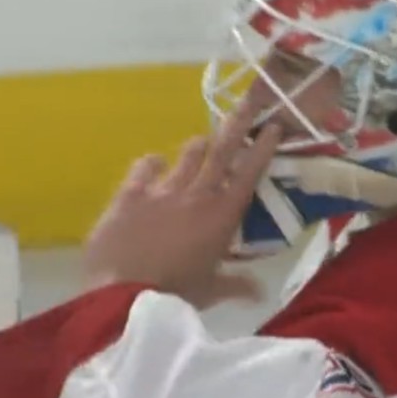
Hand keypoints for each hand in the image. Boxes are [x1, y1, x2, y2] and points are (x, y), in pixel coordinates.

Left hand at [82, 104, 280, 309]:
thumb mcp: (210, 291)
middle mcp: (197, 194)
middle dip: (237, 124)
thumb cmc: (174, 295)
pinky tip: (154, 162)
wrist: (122, 295)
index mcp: (222, 216)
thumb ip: (236, 285)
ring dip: (198, 147)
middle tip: (248, 102)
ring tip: (203, 143)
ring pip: (188, 155)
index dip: (263, 147)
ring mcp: (162, 190)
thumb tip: (261, 294)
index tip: (274, 125)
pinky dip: (153, 163)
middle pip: (222, 150)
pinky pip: (145, 167)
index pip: (249, 173)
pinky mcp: (130, 193)